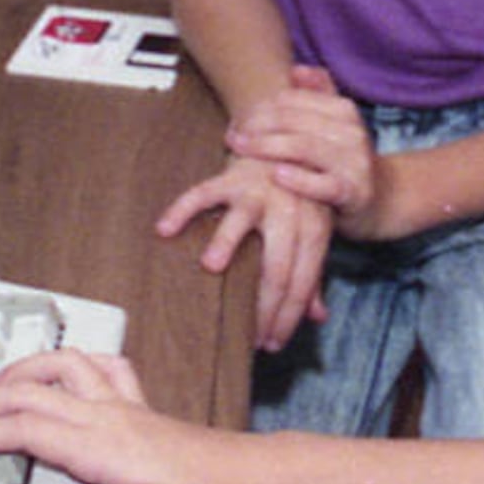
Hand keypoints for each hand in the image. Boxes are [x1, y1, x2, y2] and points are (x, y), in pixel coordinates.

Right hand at [0, 349, 255, 483]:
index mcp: (98, 444)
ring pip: (58, 365)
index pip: (24, 429)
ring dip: (18, 371)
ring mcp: (118, 404)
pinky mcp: (134, 405)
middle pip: (27, 392)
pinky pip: (99, 365)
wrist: (245, 475)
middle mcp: (103, 415)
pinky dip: (70, 360)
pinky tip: (59, 369)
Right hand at [154, 153, 332, 351]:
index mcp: (314, 228)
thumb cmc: (297, 198)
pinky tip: (164, 229)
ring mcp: (259, 191)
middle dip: (264, 304)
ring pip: (243, 220)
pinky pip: (203, 192)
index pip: (302, 281)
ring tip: (210, 268)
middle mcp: (289, 209)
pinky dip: (182, 209)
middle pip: (277, 264)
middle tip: (247, 336)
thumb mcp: (313, 232)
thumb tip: (318, 317)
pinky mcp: (230, 175)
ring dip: (226, 242)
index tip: (272, 343)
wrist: (287, 140)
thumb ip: (313, 274)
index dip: (288, 316)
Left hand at [225, 64, 384, 236]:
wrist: (380, 200)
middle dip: (258, 127)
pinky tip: (276, 175)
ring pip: (305, 148)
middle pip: (295, 122)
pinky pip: (324, 185)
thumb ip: (319, 95)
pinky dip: (300, 179)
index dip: (261, 109)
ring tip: (240, 149)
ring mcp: (356, 162)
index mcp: (344, 110)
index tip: (238, 121)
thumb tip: (296, 69)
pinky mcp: (355, 193)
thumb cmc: (342, 161)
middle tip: (231, 137)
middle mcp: (352, 132)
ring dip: (267, 147)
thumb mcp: (334, 126)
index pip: (293, 101)